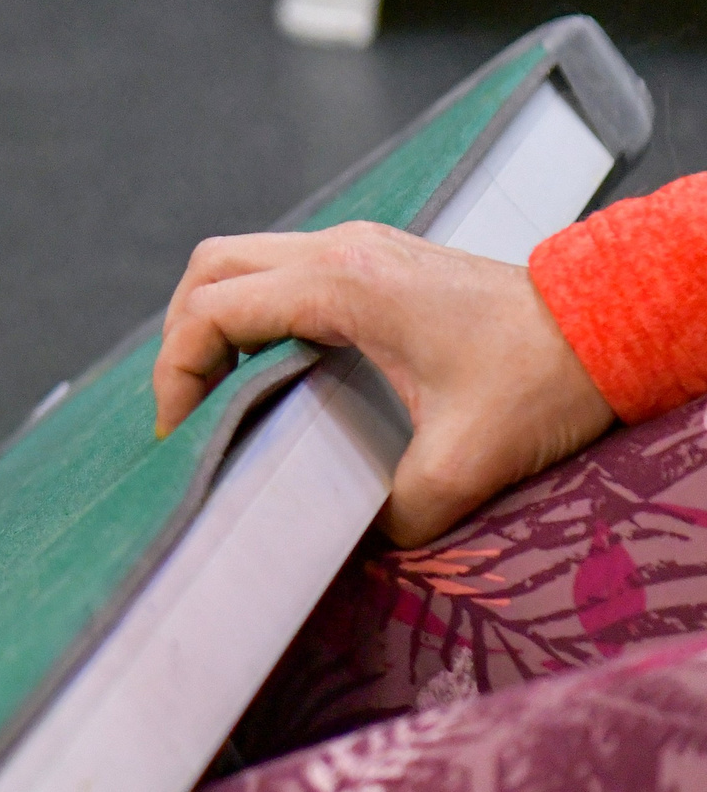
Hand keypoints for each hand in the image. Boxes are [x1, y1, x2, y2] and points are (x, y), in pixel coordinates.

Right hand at [154, 222, 612, 545]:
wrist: (614, 327)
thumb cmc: (544, 379)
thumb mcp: (464, 464)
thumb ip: (395, 514)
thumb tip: (348, 544)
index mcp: (344, 285)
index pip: (215, 310)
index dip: (178, 370)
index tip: (179, 432)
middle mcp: (341, 250)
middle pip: (212, 268)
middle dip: (181, 337)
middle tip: (186, 408)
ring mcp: (359, 248)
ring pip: (244, 262)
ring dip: (215, 320)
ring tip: (217, 393)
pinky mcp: (377, 262)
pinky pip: (283, 273)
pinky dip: (254, 314)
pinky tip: (271, 371)